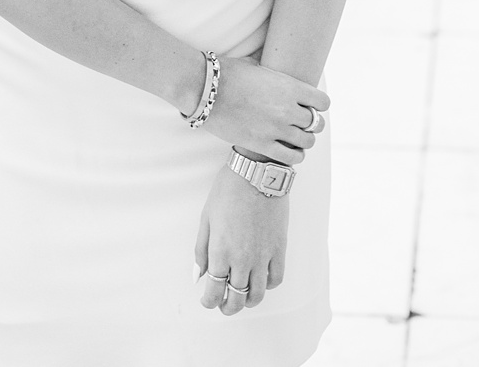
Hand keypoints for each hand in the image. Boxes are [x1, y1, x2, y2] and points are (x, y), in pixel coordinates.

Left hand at [194, 162, 290, 315]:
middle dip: (228, 307)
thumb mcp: (206, 219)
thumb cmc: (228, 192)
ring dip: (248, 301)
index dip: (210, 302)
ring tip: (243, 297)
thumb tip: (198, 276)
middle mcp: (243, 259)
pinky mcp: (279, 247)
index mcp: (221, 253)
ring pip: (258, 294)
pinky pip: (276, 277)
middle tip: (224, 304)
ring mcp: (263, 255)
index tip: (208, 300)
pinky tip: (260, 279)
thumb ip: (201, 251)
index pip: (215, 292)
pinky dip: (268, 285)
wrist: (257, 172)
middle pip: (237, 299)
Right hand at [198, 55, 328, 166]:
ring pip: (307, 142)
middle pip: (317, 124)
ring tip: (295, 139)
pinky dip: (294, 156)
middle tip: (302, 124)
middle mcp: (288, 109)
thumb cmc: (228, 73)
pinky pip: (290, 158)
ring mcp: (276, 128)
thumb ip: (274, 72)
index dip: (319, 105)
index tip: (311, 107)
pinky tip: (288, 151)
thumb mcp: (258, 66)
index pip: (323, 102)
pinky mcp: (261, 145)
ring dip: (304, 141)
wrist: (205, 89)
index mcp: (291, 87)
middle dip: (312, 124)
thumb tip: (275, 64)